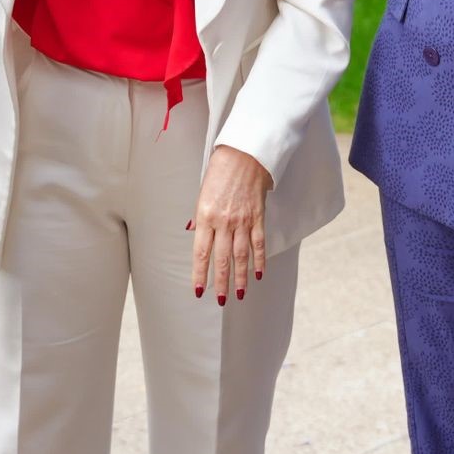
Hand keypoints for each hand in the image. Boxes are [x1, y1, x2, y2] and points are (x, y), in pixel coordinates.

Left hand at [189, 144, 270, 304]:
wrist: (245, 154)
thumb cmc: (220, 171)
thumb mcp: (203, 193)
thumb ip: (200, 217)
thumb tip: (194, 233)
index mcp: (205, 215)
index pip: (201, 252)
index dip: (200, 274)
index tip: (198, 290)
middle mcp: (223, 221)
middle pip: (221, 259)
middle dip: (220, 282)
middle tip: (220, 300)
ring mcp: (243, 220)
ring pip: (240, 255)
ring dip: (239, 277)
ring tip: (239, 294)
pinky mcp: (258, 216)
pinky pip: (258, 243)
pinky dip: (259, 260)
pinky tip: (259, 274)